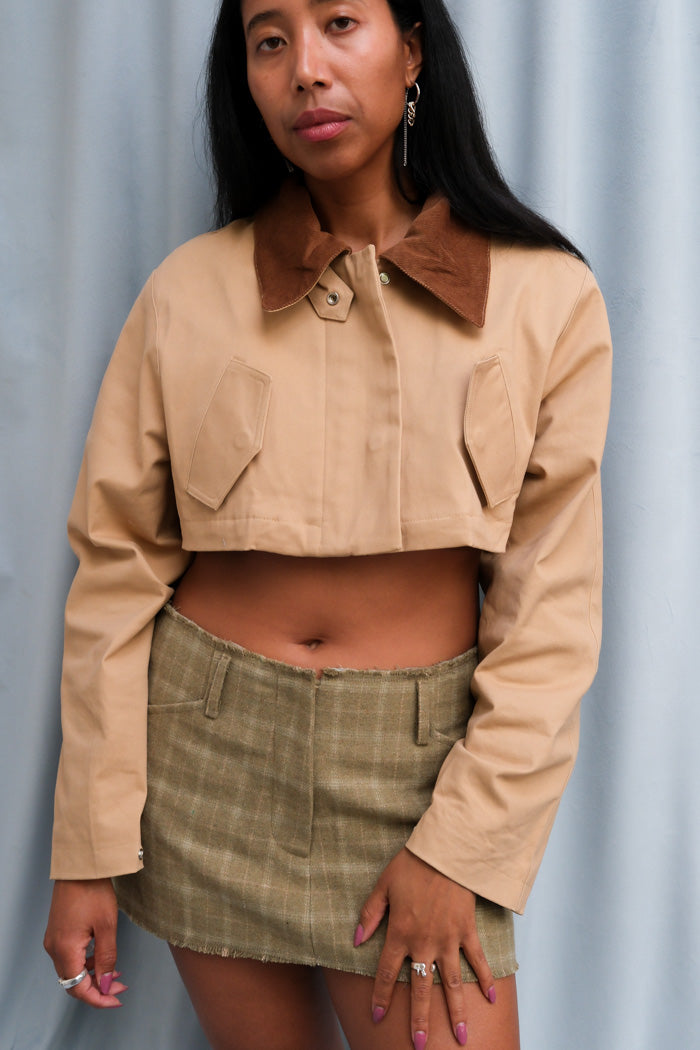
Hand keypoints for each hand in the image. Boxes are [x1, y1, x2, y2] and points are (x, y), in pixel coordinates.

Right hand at [44, 879, 127, 1008]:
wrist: (80, 865)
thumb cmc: (93, 891)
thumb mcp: (107, 926)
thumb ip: (107, 958)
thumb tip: (106, 984)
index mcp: (64, 949)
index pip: (78, 988)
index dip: (97, 998)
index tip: (116, 999)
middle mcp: (54, 948)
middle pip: (73, 982)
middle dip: (97, 989)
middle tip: (120, 987)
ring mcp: (53, 940)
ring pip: (72, 970)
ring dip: (93, 976)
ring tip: (116, 974)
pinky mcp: (57, 932)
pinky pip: (70, 957)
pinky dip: (86, 963)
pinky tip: (103, 959)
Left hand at [355, 848, 494, 1047]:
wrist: (446, 850)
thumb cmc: (412, 864)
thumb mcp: (383, 885)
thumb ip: (370, 915)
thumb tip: (356, 940)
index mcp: (400, 932)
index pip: (385, 972)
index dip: (379, 996)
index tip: (375, 1017)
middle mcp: (424, 942)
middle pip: (419, 988)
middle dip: (419, 1019)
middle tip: (420, 1046)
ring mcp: (448, 939)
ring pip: (451, 983)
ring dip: (456, 1012)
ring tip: (462, 1038)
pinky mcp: (467, 930)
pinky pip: (477, 960)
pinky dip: (486, 979)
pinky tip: (492, 999)